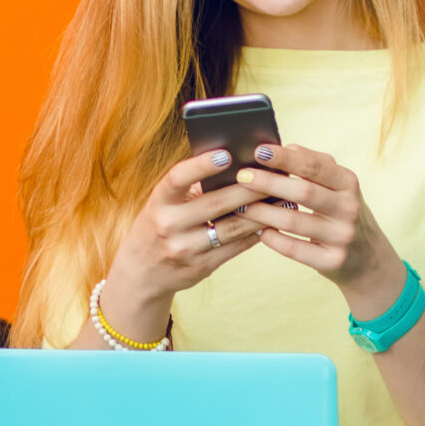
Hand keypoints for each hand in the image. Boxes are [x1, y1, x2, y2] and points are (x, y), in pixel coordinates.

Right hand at [98, 149, 262, 341]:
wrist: (142, 272)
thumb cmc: (160, 225)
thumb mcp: (163, 204)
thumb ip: (190, 188)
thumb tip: (234, 164)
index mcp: (158, 202)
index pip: (178, 178)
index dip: (202, 165)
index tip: (226, 153)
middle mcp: (168, 225)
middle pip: (216, 203)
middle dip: (249, 188)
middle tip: (274, 175)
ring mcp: (184, 249)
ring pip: (231, 228)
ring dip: (260, 213)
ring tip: (281, 199)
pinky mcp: (200, 267)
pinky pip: (234, 247)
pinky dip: (254, 234)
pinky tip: (270, 223)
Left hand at [235, 143, 408, 318]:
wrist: (367, 258)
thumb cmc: (340, 213)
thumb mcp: (337, 186)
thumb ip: (312, 166)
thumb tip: (279, 148)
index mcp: (348, 183)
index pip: (314, 165)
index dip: (285, 157)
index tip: (258, 151)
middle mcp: (349, 208)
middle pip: (304, 191)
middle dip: (268, 182)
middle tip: (241, 176)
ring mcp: (342, 236)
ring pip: (294, 221)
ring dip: (262, 212)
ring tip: (241, 205)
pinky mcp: (332, 261)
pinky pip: (294, 249)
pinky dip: (273, 239)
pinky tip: (259, 231)